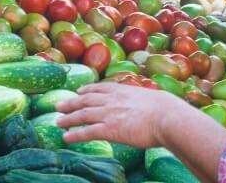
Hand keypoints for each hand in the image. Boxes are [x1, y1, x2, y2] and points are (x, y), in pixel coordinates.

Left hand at [56, 83, 184, 147]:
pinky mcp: (109, 129)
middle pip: (86, 100)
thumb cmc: (166, 110)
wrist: (166, 117)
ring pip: (82, 115)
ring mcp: (109, 114)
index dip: (87, 90)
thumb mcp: (152, 98)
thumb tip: (151, 105)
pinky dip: (75, 135)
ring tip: (58, 122)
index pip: (100, 88)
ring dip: (68, 118)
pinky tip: (66, 138)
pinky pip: (87, 132)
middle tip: (59, 105)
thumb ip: (143, 101)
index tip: (79, 91)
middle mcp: (112, 100)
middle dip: (71, 103)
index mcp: (123, 90)